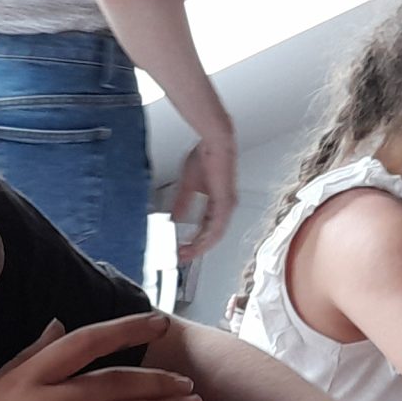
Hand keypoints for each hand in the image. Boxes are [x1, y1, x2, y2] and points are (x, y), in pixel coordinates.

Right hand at [174, 132, 239, 261]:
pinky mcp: (225, 202)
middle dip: (195, 249)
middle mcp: (225, 206)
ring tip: (186, 254)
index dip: (194, 241)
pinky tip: (197, 243)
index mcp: (217, 202)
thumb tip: (174, 219)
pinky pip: (217, 227)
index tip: (181, 248)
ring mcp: (227, 205)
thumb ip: (182, 204)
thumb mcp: (188, 185)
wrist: (215, 143)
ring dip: (200, 247)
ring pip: (215, 235)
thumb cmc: (205, 156)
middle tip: (181, 257)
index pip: (206, 228)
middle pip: (211, 236)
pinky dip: (206, 237)